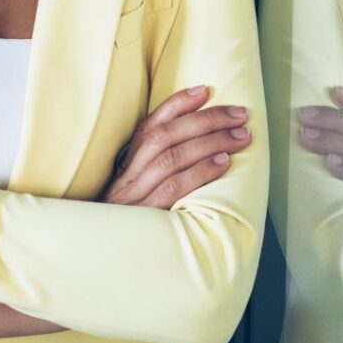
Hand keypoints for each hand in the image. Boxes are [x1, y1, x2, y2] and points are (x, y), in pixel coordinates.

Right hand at [100, 85, 251, 207]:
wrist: (100, 252)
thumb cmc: (127, 221)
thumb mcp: (134, 190)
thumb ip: (153, 169)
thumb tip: (193, 145)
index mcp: (127, 162)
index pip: (151, 124)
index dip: (177, 104)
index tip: (204, 91)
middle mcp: (129, 173)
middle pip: (166, 135)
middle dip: (206, 119)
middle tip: (240, 114)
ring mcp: (136, 193)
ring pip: (173, 157)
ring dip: (211, 142)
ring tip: (241, 136)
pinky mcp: (147, 213)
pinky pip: (174, 187)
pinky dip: (200, 172)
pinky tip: (223, 163)